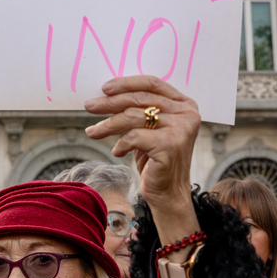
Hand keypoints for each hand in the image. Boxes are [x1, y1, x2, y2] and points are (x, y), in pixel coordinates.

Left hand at [84, 76, 199, 219]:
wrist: (168, 194)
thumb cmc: (155, 160)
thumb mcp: (150, 130)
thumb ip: (140, 110)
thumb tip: (107, 94)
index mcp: (185, 105)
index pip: (153, 83)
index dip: (126, 83)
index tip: (104, 88)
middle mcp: (187, 114)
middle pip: (140, 99)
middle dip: (111, 102)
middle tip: (89, 106)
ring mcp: (180, 130)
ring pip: (133, 117)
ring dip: (108, 124)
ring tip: (92, 132)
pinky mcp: (169, 146)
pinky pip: (133, 137)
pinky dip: (120, 144)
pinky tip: (117, 151)